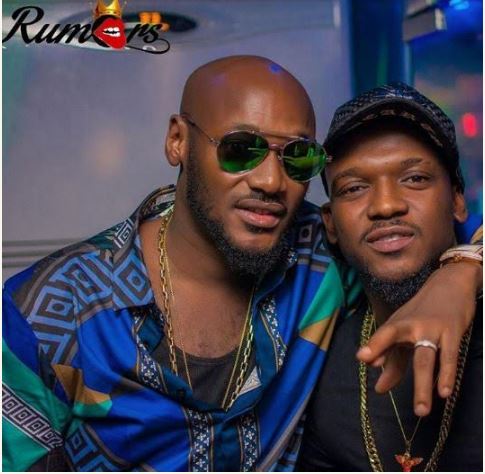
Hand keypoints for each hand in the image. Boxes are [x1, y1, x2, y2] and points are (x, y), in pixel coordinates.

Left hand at [356, 261, 480, 415]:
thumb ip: (392, 358)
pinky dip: (446, 374)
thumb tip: (379, 385)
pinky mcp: (452, 333)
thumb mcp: (405, 330)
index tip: (361, 359)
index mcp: (398, 323)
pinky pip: (449, 357)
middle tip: (380, 390)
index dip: (374, 346)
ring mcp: (433, 329)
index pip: (384, 336)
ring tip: (421, 410)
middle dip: (391, 368)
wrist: (450, 283)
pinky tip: (444, 391)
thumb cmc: (423, 311)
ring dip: (423, 385)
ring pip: (425, 359)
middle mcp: (412, 325)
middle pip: (400, 347)